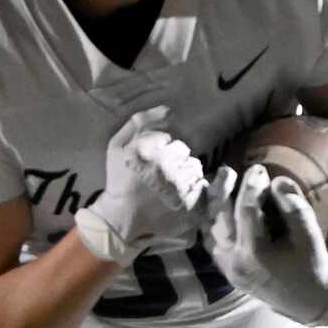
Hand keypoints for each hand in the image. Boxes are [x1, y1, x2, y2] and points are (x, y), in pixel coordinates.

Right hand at [74, 105, 205, 265]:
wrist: (120, 218)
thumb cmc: (118, 181)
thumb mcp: (117, 145)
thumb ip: (139, 122)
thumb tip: (168, 109)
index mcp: (148, 152)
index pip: (170, 142)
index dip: (162, 151)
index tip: (152, 163)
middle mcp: (166, 169)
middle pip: (185, 154)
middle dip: (174, 161)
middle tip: (161, 175)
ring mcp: (181, 190)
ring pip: (195, 169)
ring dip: (185, 174)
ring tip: (170, 187)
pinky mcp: (193, 208)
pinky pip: (210, 189)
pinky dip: (206, 187)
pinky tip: (199, 187)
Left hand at [197, 164, 327, 325]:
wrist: (305, 300)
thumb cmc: (311, 264)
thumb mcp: (310, 236)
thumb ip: (296, 209)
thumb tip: (278, 181)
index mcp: (256, 254)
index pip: (247, 211)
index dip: (252, 186)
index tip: (259, 169)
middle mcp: (234, 261)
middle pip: (219, 218)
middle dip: (223, 190)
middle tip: (230, 170)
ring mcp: (225, 266)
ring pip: (209, 228)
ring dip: (211, 203)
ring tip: (218, 180)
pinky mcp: (223, 266)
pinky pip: (209, 238)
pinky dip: (208, 218)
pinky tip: (211, 201)